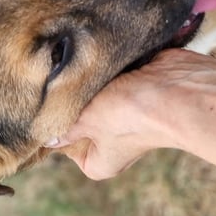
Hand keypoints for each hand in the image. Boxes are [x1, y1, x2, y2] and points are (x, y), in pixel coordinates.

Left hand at [45, 49, 194, 179]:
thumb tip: (45, 136)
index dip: (51, 124)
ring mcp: (123, 110)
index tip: (38, 105)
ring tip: (67, 63)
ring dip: (86, 79)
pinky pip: (109, 75)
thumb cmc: (131, 114)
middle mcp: (112, 139)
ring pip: (93, 92)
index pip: (63, 144)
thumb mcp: (86, 120)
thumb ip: (62, 126)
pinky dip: (103, 67)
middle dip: (70, 98)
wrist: (177, 88)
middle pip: (79, 115)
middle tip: (49, 79)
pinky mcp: (133, 84)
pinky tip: (88, 56)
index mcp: (99, 159)